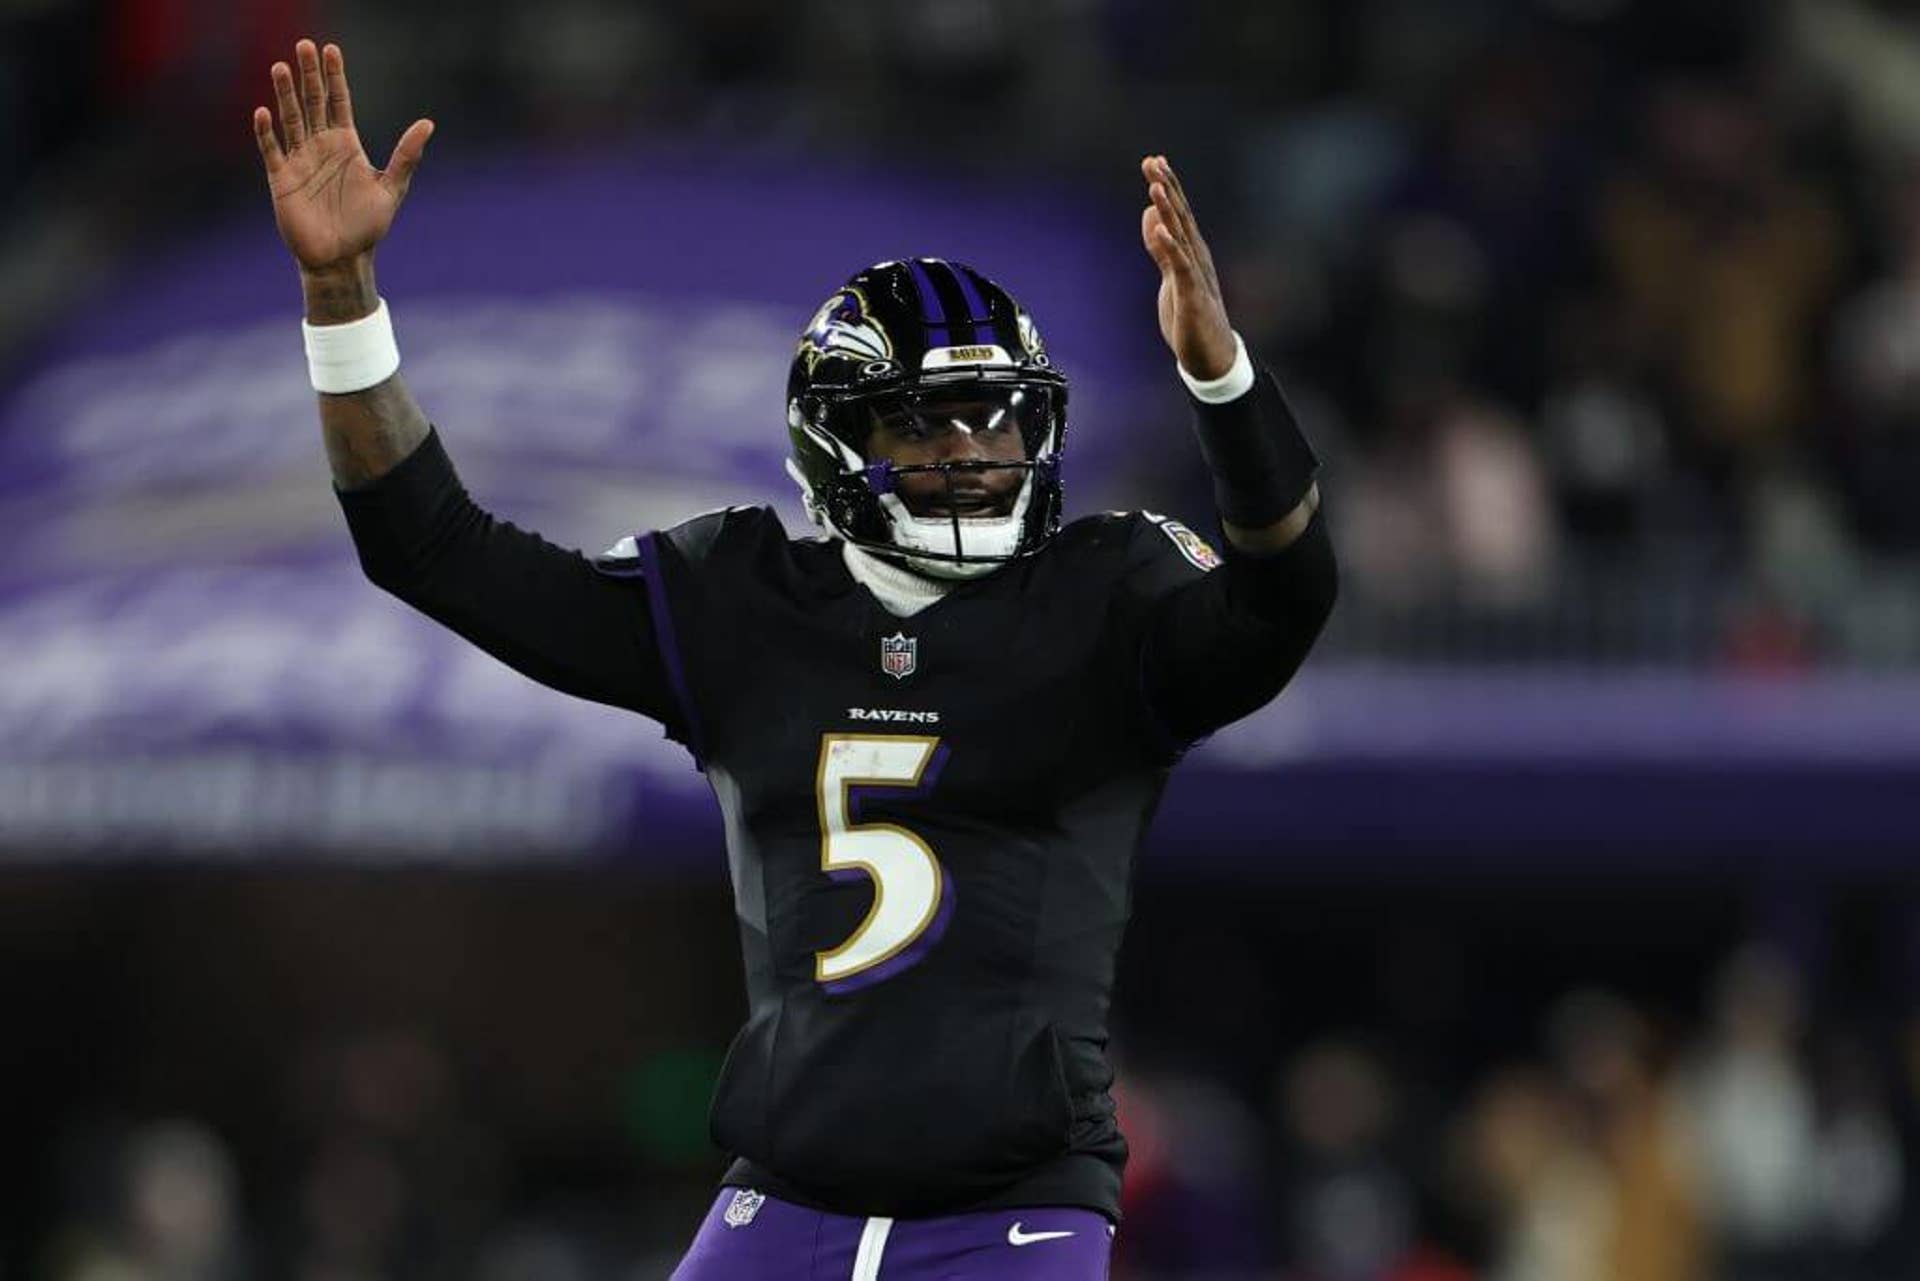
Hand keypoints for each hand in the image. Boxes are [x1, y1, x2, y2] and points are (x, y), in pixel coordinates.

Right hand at [253, 39, 433, 273]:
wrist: (343, 259)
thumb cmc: (368, 227)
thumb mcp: (391, 188)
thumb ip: (406, 156)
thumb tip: (428, 123)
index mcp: (346, 144)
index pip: (338, 101)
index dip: (335, 76)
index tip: (330, 50)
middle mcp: (321, 146)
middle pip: (313, 102)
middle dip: (309, 75)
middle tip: (304, 45)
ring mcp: (300, 160)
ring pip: (290, 118)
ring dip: (285, 94)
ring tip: (280, 67)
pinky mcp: (282, 179)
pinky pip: (272, 150)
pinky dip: (267, 133)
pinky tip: (264, 113)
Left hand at [1140, 155, 1236, 380]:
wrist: (1210, 356)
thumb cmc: (1192, 318)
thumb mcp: (1170, 277)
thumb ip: (1161, 248)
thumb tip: (1150, 214)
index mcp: (1190, 253)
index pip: (1177, 213)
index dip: (1166, 186)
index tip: (1154, 161)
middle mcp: (1196, 257)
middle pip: (1180, 216)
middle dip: (1166, 187)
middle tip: (1153, 160)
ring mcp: (1196, 274)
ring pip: (1181, 235)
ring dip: (1168, 209)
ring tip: (1155, 185)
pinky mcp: (1192, 294)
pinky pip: (1180, 266)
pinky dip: (1170, 245)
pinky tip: (1161, 228)